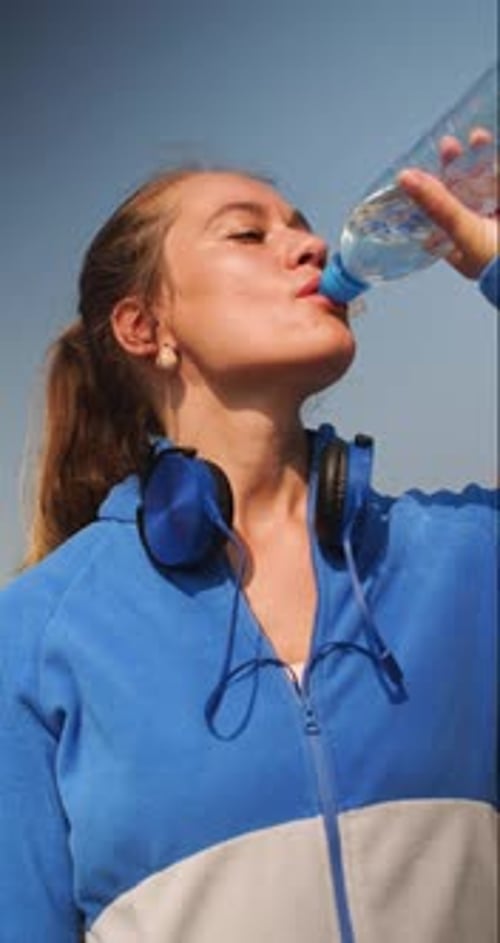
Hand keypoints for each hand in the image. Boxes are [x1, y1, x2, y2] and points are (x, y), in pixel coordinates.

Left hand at [398, 132, 497, 278]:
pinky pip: (499, 181)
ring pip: (485, 183)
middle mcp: (477, 230)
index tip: (420, 168)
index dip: (428, 191)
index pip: (436, 214)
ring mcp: (495, 218)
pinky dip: (496, 166)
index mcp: (456, 245)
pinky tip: (491, 148)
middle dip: (456, 167)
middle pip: (461, 193)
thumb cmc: (495, 261)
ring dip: (480, 159)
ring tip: (477, 137)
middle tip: (448, 146)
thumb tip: (405, 178)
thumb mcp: (462, 230)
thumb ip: (438, 205)